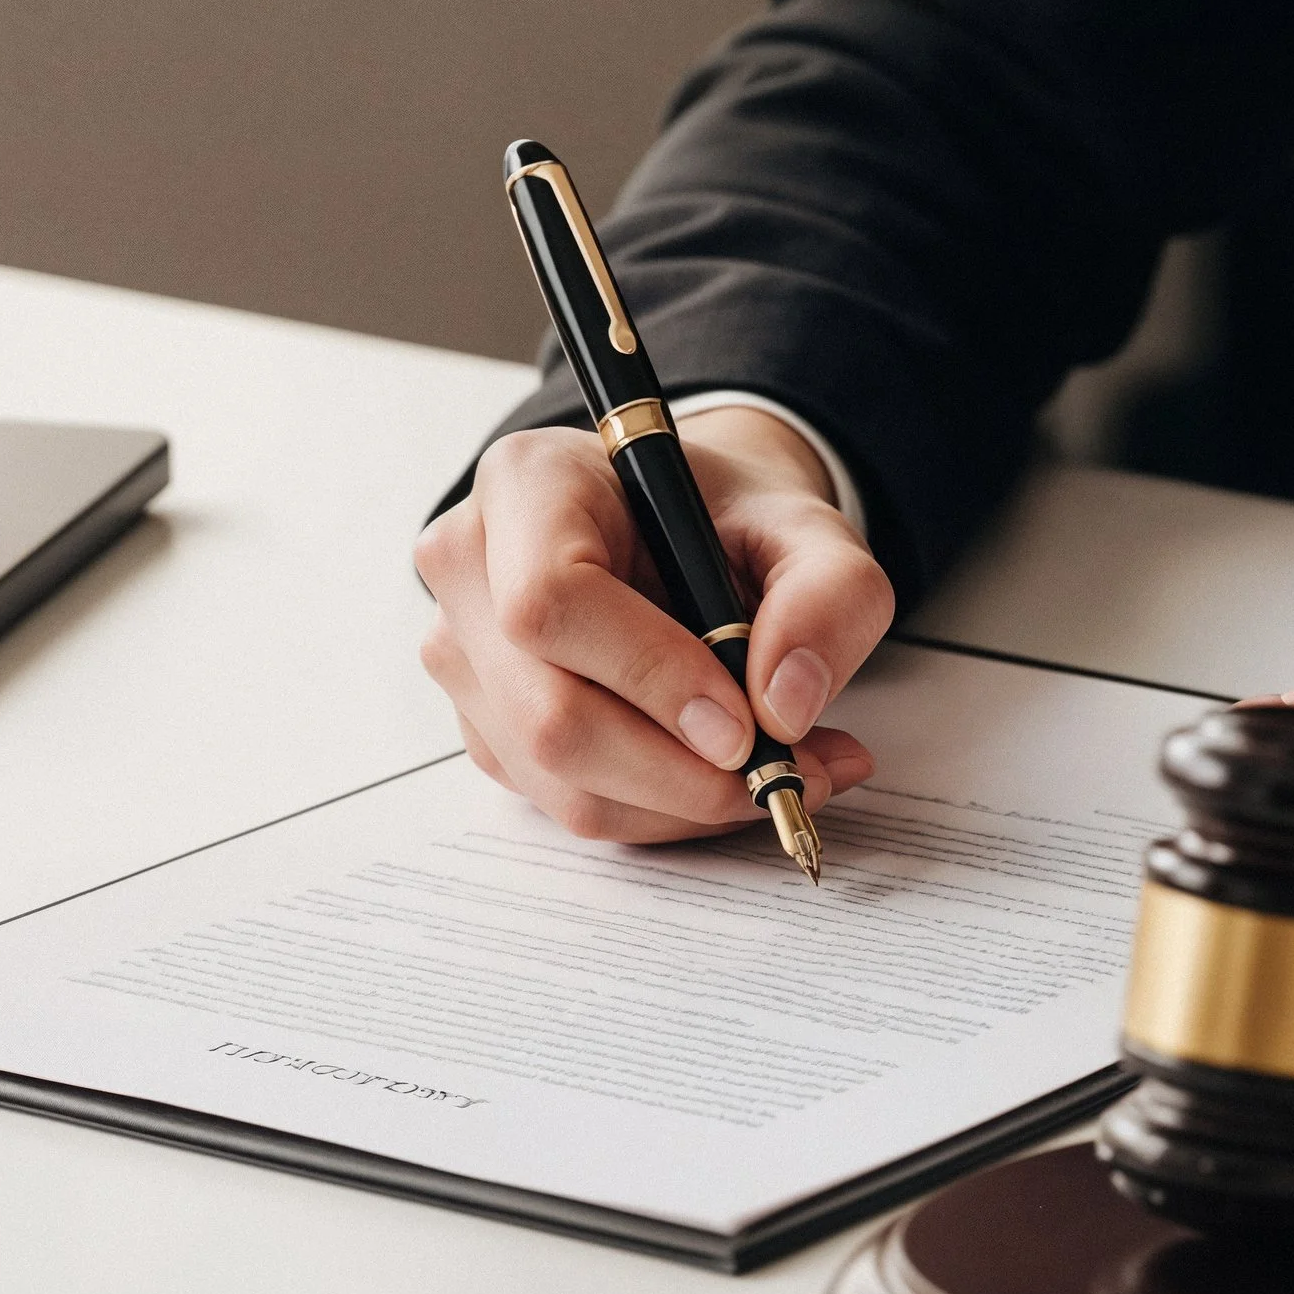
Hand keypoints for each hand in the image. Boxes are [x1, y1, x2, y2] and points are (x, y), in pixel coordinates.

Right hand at [416, 404, 893, 844]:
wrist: (697, 534)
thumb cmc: (734, 520)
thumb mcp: (813, 530)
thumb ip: (827, 595)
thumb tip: (785, 704)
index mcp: (527, 484)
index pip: (550, 602)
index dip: (649, 676)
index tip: (744, 724)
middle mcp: (470, 568)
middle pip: (547, 715)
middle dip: (679, 771)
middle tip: (788, 772)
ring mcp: (466, 656)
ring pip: (560, 779)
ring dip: (684, 803)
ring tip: (789, 772)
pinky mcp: (487, 725)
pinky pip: (569, 801)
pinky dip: (664, 810)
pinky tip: (731, 776)